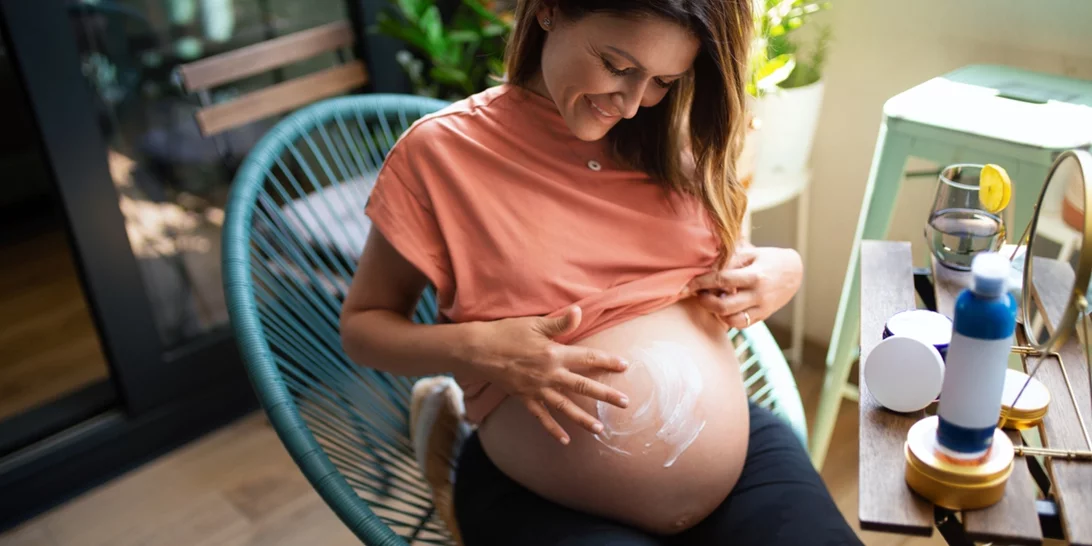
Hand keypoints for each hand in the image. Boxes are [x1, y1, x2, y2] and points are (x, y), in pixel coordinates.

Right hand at [467, 306, 629, 444]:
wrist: (478, 350)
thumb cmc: (506, 333)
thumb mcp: (534, 324)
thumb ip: (559, 323)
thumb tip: (580, 312)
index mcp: (554, 354)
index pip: (587, 357)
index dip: (607, 361)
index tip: (625, 365)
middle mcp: (549, 374)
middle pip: (583, 386)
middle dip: (606, 395)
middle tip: (625, 403)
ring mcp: (537, 389)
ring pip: (565, 407)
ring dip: (583, 419)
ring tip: (600, 429)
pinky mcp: (525, 398)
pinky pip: (541, 417)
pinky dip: (553, 430)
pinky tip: (565, 441)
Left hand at [682, 245, 802, 328]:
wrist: (795, 272)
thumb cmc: (769, 259)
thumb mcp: (751, 253)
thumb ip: (730, 259)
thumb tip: (705, 266)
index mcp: (755, 275)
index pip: (722, 280)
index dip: (701, 282)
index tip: (686, 284)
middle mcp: (758, 295)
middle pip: (723, 306)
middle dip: (705, 301)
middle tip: (698, 293)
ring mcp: (761, 308)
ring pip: (730, 319)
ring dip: (715, 312)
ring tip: (710, 300)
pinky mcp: (762, 316)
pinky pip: (740, 324)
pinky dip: (726, 319)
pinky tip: (721, 308)